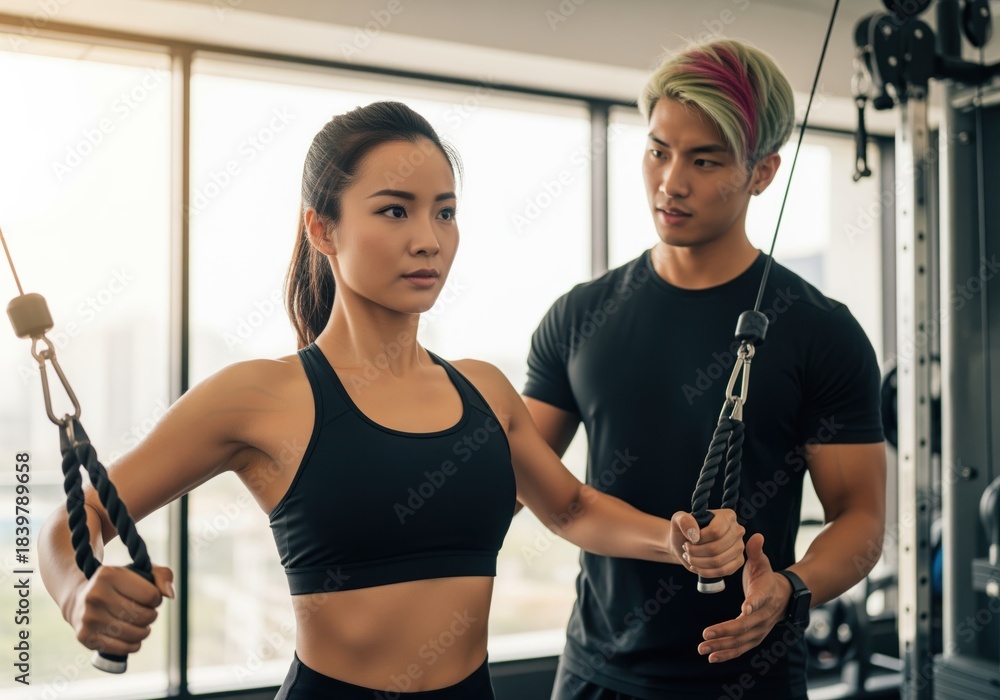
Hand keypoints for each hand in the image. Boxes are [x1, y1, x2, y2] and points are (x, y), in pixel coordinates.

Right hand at [68, 563, 173, 656]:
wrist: (80, 600)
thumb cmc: (118, 585)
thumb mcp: (140, 572)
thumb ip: (163, 576)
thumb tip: (170, 595)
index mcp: (109, 575)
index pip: (150, 595)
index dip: (157, 599)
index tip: (151, 598)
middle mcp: (95, 595)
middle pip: (143, 616)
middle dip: (151, 616)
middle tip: (147, 613)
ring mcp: (88, 617)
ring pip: (134, 634)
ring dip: (144, 632)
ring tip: (142, 626)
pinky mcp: (85, 636)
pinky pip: (121, 648)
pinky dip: (133, 646)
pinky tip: (134, 639)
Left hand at [669, 508, 744, 577]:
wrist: (686, 543)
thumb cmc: (684, 529)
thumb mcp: (678, 519)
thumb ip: (684, 520)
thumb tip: (694, 533)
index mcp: (727, 516)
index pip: (715, 531)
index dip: (699, 539)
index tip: (690, 539)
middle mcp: (737, 530)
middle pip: (716, 548)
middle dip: (696, 552)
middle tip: (686, 549)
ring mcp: (739, 546)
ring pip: (718, 561)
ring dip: (698, 562)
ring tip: (689, 557)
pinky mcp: (738, 561)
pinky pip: (723, 571)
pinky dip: (706, 572)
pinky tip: (696, 566)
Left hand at [698, 534, 792, 662]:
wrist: (783, 597)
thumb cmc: (766, 577)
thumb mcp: (762, 562)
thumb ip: (756, 551)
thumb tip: (755, 535)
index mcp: (766, 594)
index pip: (760, 600)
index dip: (753, 604)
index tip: (744, 610)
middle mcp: (763, 616)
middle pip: (745, 626)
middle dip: (725, 631)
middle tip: (706, 634)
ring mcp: (759, 629)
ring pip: (741, 641)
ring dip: (722, 646)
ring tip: (703, 648)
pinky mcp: (754, 638)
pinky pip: (740, 648)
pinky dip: (727, 654)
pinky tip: (711, 657)